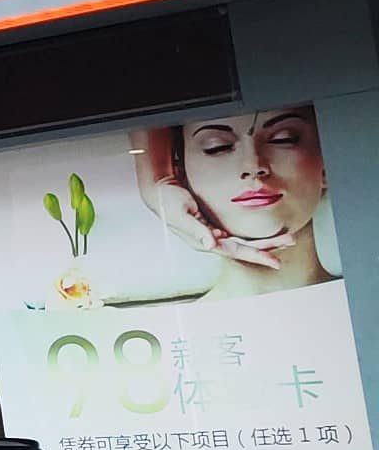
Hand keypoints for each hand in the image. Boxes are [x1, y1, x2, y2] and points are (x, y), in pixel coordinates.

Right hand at [139, 170, 294, 270]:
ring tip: (285, 239)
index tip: (273, 260)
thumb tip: (211, 244)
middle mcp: (210, 241)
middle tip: (290, 242)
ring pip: (243, 242)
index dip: (255, 255)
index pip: (234, 251)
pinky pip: (238, 235)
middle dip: (267, 247)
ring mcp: (212, 234)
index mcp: (202, 241)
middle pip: (243, 248)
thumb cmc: (167, 200)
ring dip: (264, 242)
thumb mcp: (180, 213)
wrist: (159, 189)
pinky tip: (266, 237)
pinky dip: (253, 237)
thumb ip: (195, 229)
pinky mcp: (214, 227)